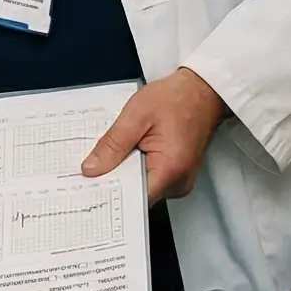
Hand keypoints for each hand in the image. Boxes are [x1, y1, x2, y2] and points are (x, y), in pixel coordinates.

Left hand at [80, 67, 226, 202]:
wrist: (201, 91)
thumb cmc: (177, 99)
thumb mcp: (136, 116)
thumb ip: (112, 144)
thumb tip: (92, 168)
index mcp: (170, 169)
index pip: (133, 199)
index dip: (109, 193)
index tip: (88, 185)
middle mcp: (179, 182)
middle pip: (136, 195)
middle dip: (113, 180)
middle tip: (91, 166)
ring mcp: (179, 180)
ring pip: (141, 187)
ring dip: (124, 172)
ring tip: (113, 153)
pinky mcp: (175, 174)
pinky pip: (149, 178)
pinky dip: (134, 167)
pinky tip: (127, 153)